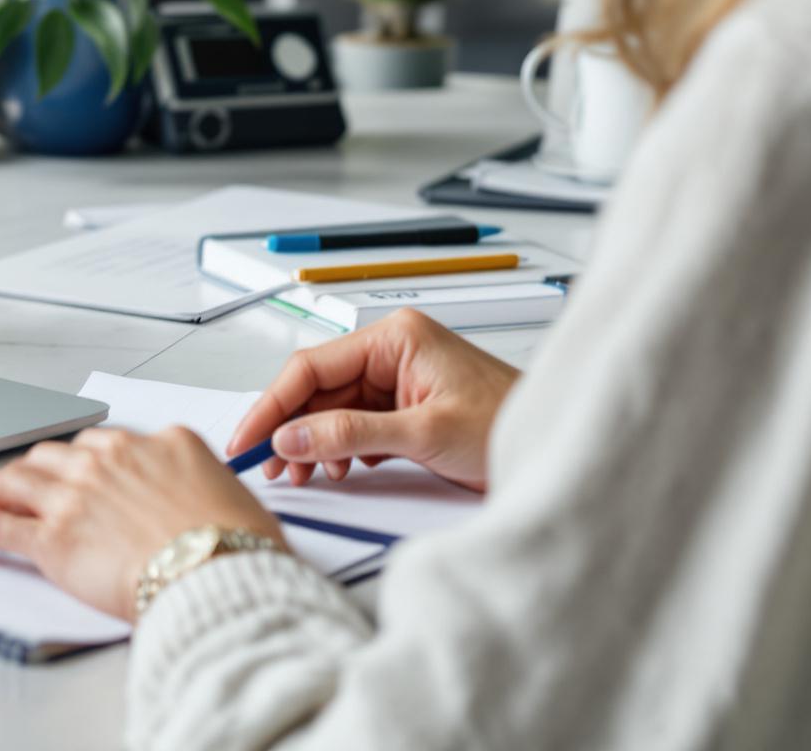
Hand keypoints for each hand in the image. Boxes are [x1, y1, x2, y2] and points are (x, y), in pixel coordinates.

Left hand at [0, 427, 285, 621]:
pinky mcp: (51, 536)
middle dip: (30, 473)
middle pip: (52, 455)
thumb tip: (199, 498)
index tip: (76, 479)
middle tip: (17, 491)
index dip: (83, 465)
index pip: (105, 444)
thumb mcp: (234, 495)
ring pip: (14, 481)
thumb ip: (202, 485)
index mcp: (160, 442)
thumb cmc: (238, 547)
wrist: (221, 575)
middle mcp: (110, 458)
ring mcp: (75, 494)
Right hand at [226, 309, 520, 492]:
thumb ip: (350, 434)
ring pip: (332, 408)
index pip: (312, 366)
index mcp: (396, 337)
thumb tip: (291, 439)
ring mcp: (399, 380)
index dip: (273, 405)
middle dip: (290, 428)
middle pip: (317, 387)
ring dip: (312, 442)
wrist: (562, 450)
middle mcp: (393, 351)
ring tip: (299, 474)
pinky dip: (337, 449)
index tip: (248, 439)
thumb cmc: (512, 425)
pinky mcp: (406, 408)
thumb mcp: (424, 432)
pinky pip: (354, 424)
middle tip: (265, 465)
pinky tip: (333, 469)